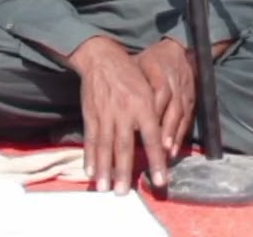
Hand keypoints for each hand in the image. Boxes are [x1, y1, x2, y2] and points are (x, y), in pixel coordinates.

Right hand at [69, 37, 168, 194]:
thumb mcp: (148, 90)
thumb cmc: (130, 75)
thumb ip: (154, 116)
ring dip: (104, 168)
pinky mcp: (91, 114)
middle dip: (122, 171)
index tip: (160, 181)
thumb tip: (162, 144)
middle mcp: (124, 112)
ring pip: (105, 145)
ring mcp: (105, 114)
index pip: (152, 139)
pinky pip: (91, 138)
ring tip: (104, 187)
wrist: (102, 58)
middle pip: (123, 146)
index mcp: (143, 106)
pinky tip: (90, 171)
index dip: (157, 161)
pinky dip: (90, 155)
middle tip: (122, 193)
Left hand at [133, 39, 196, 156]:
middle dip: (166, 129)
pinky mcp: (191, 99)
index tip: (142, 128)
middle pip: (171, 108)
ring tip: (167, 154)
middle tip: (159, 148)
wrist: (177, 51)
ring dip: (174, 136)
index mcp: (158, 71)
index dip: (154, 111)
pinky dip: (180, 134)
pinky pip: (187, 118)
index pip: (159, 92)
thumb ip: (128, 83)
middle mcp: (174, 82)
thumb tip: (111, 106)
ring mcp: (184, 92)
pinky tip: (174, 149)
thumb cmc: (149, 60)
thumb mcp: (137, 64)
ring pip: (180, 115)